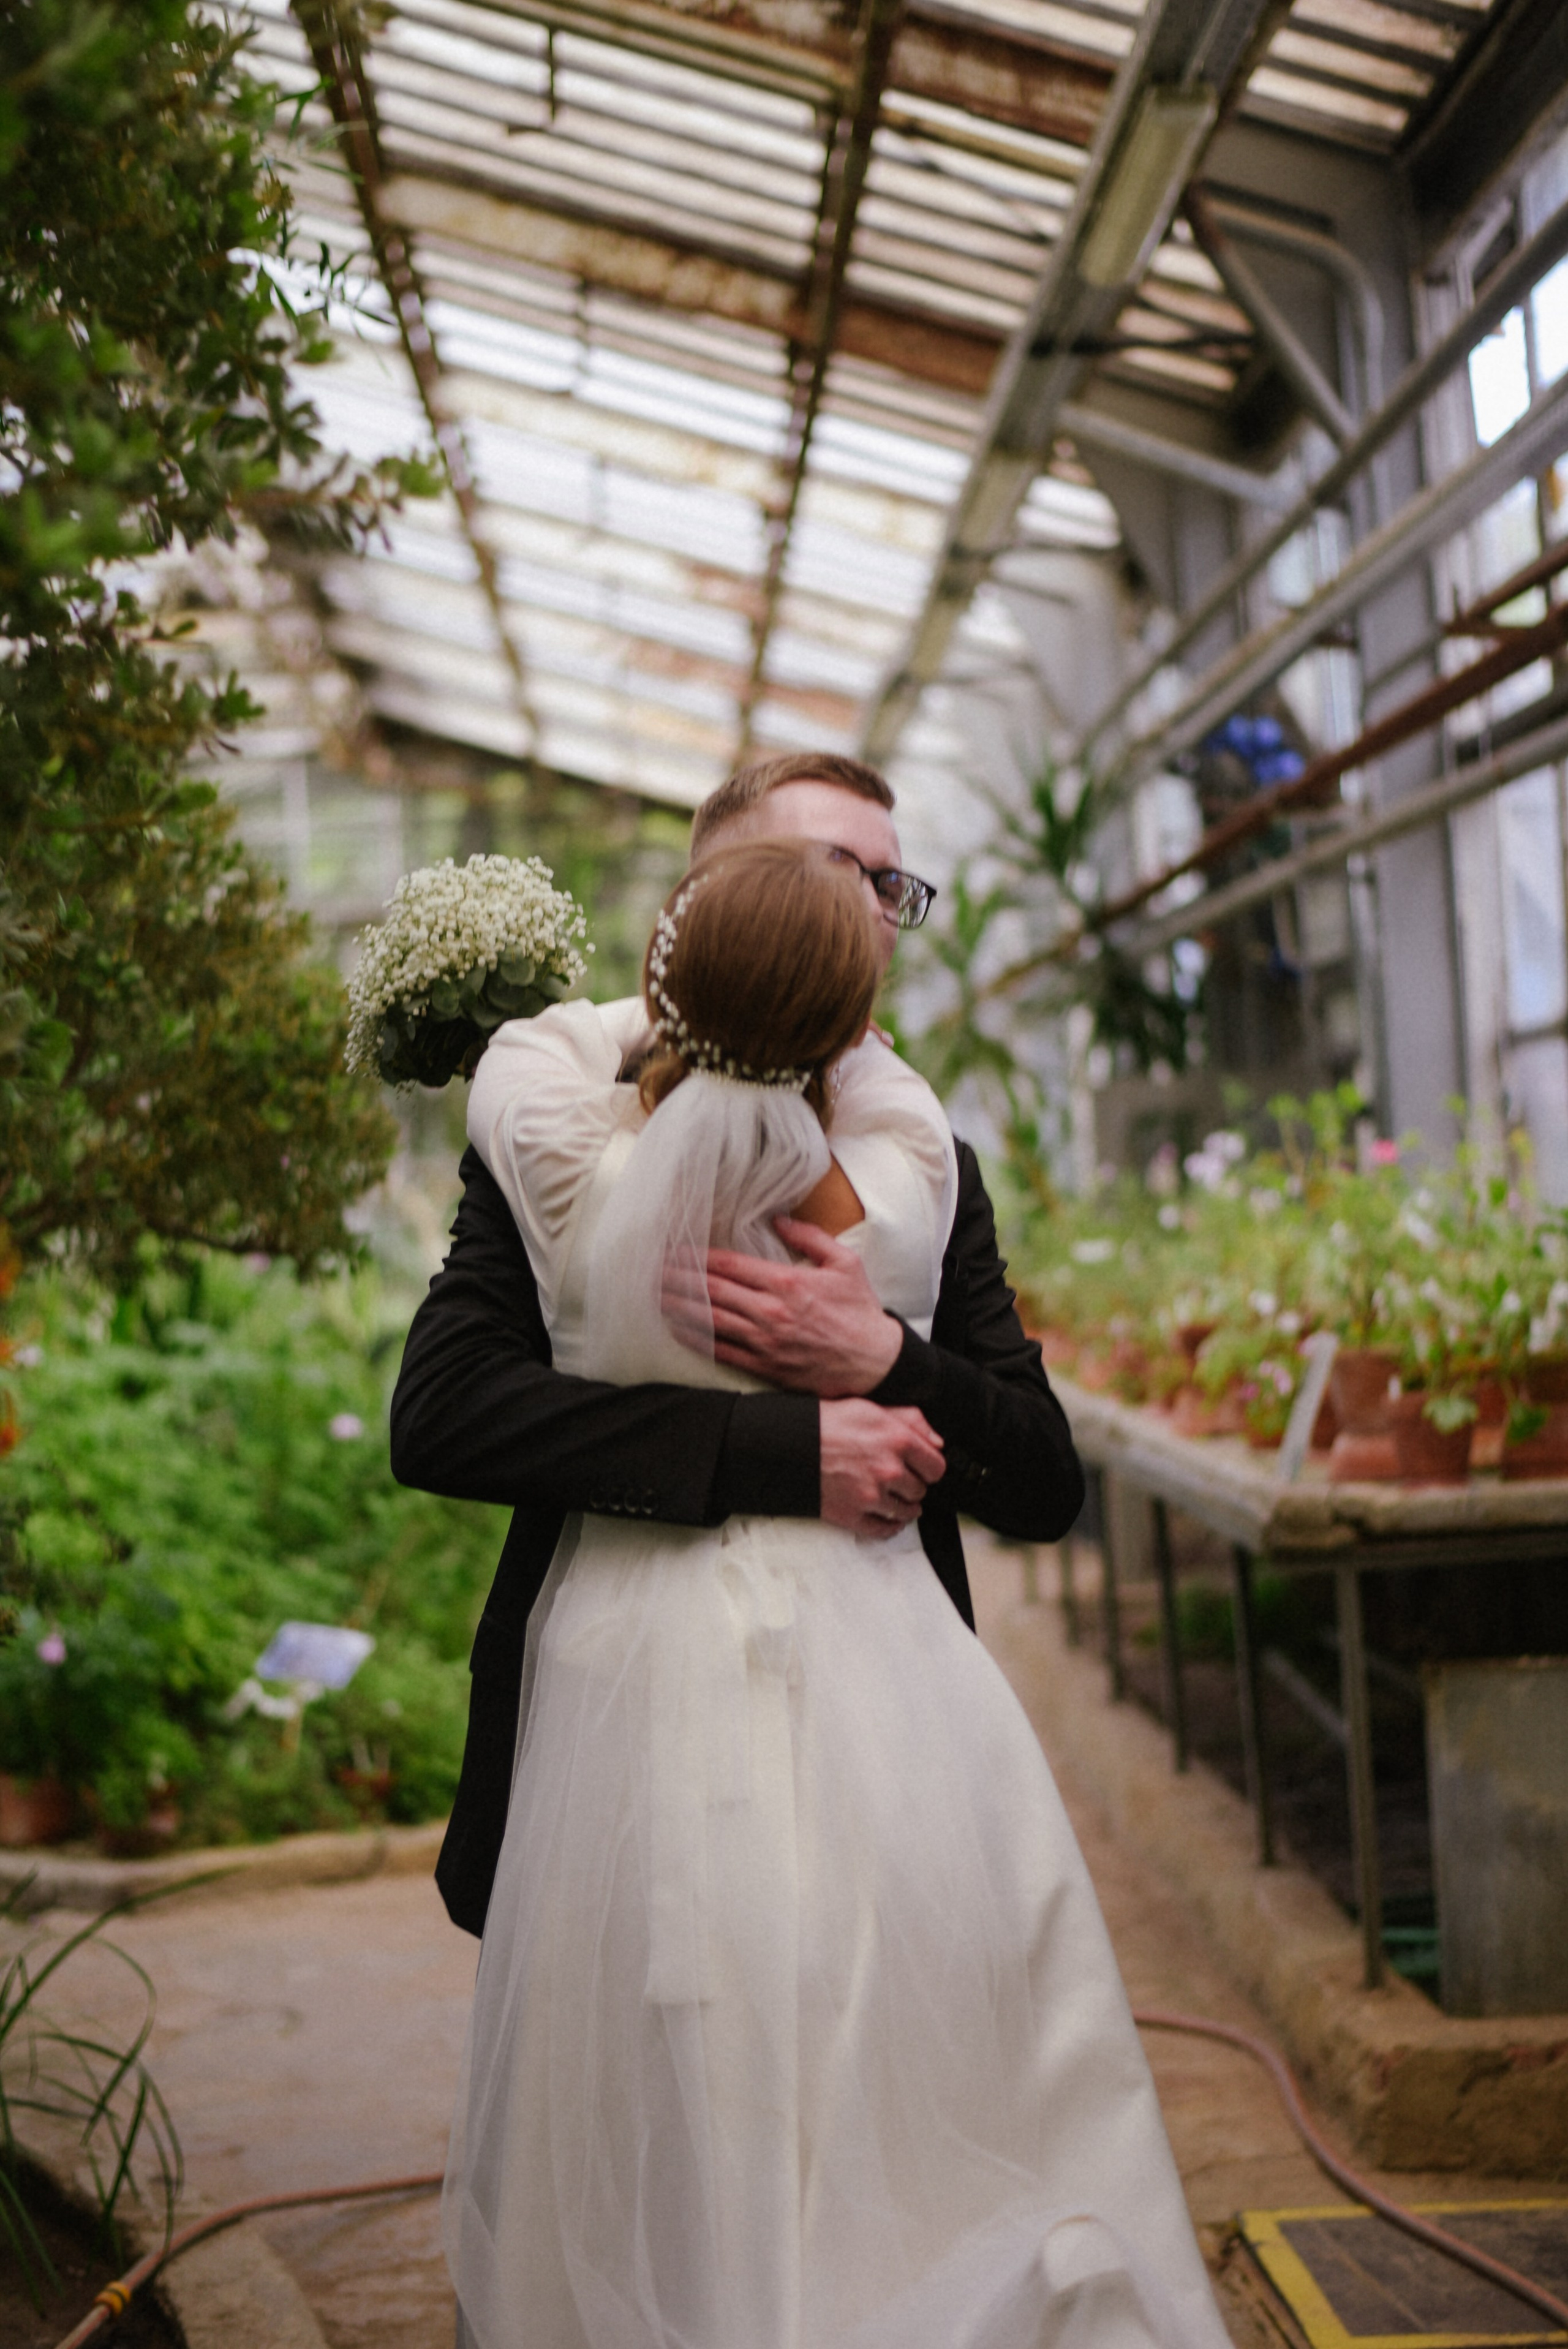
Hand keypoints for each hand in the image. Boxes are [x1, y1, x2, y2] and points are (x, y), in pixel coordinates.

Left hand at [668, 1218, 902, 1395]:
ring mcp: (765, 1342)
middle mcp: (771, 1312)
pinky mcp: (765, 1366)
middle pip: (712, 1291)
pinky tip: (679, 1330)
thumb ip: (810, 1237)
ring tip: (656, 1297)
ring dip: (680, 1308)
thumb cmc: (860, 1311)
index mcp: (787, 1283)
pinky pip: (722, 1352)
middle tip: (653, 1270)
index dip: (697, 1257)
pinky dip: (697, 1340)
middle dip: (679, 1279)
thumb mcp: (844, 1263)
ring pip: (711, 1321)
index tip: (676, 1250)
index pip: (730, 1266)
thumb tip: (779, 1219)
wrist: (873, 1362)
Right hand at [819, 1399, 944, 1538]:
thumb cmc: (827, 1423)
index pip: (936, 1467)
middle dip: (912, 1484)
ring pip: (905, 1512)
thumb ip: (910, 1421)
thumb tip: (936, 1441)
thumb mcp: (871, 1409)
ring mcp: (871, 1496)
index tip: (922, 1467)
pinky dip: (890, 1525)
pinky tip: (887, 1516)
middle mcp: (889, 1471)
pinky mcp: (853, 1515)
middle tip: (900, 1478)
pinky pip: (884, 1530)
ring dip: (903, 1505)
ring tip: (893, 1496)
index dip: (929, 1467)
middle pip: (920, 1490)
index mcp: (897, 1441)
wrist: (790, 1444)